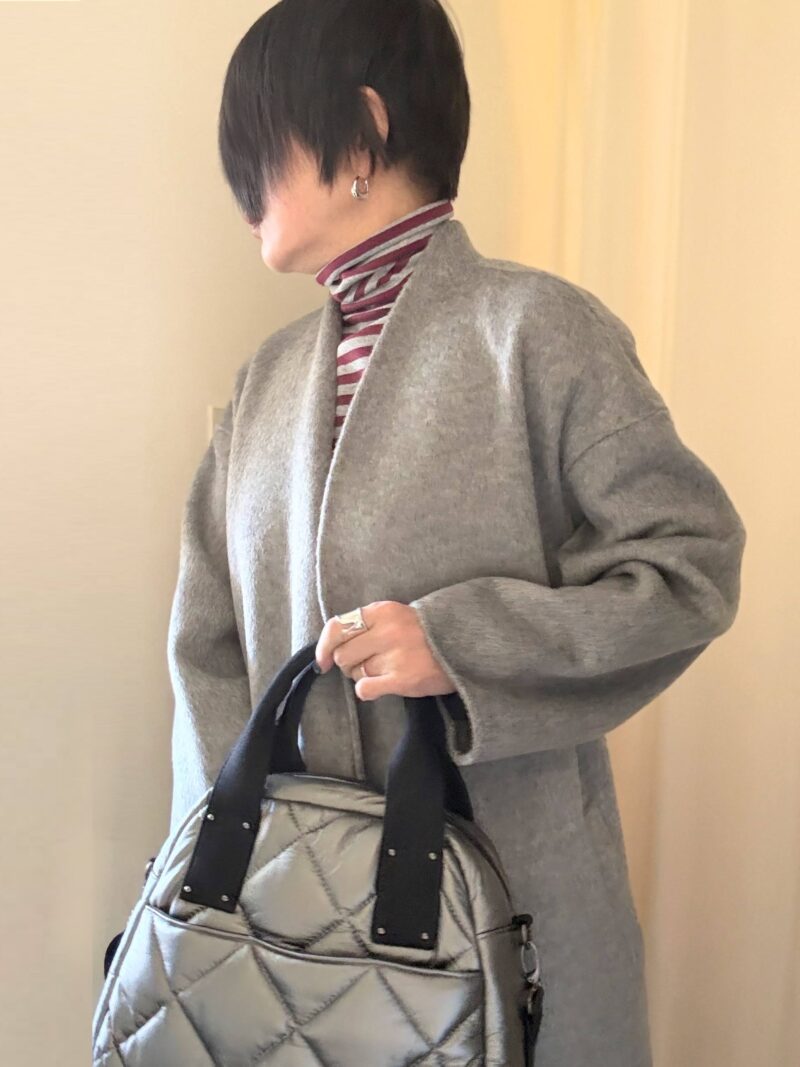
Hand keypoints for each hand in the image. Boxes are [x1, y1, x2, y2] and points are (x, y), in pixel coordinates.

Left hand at [314, 600, 456, 701]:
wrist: (464, 644)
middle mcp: (386, 631)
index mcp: (382, 611)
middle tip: (366, 663)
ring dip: (363, 676)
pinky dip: (368, 690)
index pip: (337, 628)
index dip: (324, 647)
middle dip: (349, 664)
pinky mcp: (402, 679)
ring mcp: (394, 655)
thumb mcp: (394, 616)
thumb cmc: (424, 632)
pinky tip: (381, 686)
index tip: (323, 661)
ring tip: (384, 670)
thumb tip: (331, 647)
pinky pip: (365, 689)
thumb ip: (367, 624)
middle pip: (342, 655)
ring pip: (355, 673)